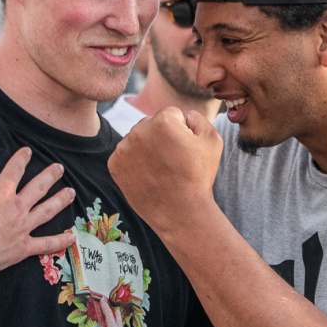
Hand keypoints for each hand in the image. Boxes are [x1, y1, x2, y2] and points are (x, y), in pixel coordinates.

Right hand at [0, 147, 76, 280]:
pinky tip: (72, 238)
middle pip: (38, 187)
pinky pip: (45, 244)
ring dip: (60, 201)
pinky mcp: (23, 248)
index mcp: (1, 192)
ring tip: (71, 193)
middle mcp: (17, 207)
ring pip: (47, 211)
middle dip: (49, 176)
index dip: (21, 159)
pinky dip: (59, 242)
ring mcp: (23, 227)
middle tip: (60, 168)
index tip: (28, 151)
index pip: (14, 169)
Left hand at [107, 107, 222, 234]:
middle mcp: (139, 130)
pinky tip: (148, 175)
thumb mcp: (212, 139)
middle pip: (151, 125)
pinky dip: (135, 163)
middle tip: (173, 161)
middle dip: (161, 137)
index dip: (181, 131)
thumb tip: (182, 115)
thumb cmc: (199, 176)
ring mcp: (123, 148)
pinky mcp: (114, 165)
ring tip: (161, 170)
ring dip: (147, 149)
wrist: (181, 212)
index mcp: (163, 120)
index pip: (171, 114)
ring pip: (137, 139)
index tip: (184, 149)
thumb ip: (197, 117)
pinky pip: (126, 155)